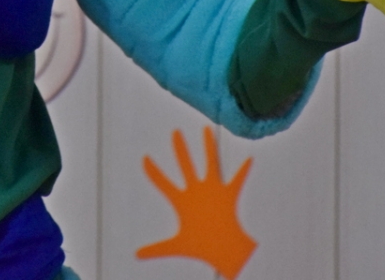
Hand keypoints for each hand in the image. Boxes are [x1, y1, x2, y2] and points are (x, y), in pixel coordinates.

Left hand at [136, 127, 256, 279]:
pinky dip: (243, 170)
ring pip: (210, 163)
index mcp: (183, 200)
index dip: (153, 172)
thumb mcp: (176, 246)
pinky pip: (237, 180)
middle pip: (185, 164)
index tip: (144, 158)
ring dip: (208, 148)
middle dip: (180, 149)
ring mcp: (212, 191)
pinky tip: (248, 159)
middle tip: (174, 132)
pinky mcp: (227, 195)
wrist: (223, 251)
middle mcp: (196, 191)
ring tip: (206, 130)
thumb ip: (156, 248)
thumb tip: (136, 254)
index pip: (163, 183)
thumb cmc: (202, 247)